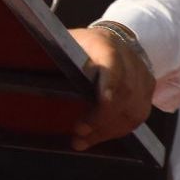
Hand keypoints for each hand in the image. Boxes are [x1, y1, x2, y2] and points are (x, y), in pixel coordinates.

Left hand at [68, 26, 154, 150]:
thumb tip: (32, 70)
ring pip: (133, 110)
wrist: (117, 38)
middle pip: (124, 94)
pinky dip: (117, 130)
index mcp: (106, 46)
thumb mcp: (68, 42)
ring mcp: (142, 76)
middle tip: (78, 134)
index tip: (93, 112)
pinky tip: (99, 137)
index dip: (106, 91)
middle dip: (102, 120)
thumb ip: (58, 57)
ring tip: (83, 141)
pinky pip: (137, 116)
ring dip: (108, 131)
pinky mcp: (148, 89)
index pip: (112, 68)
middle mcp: (130, 60)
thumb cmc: (86, 44)